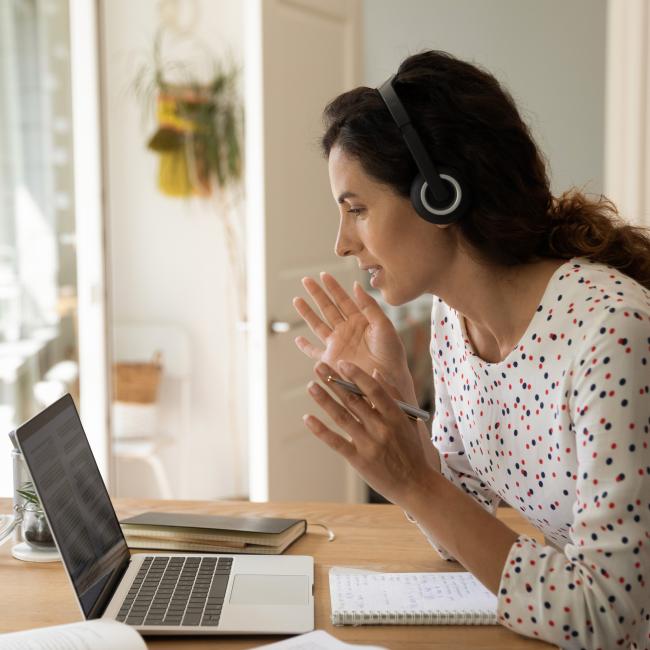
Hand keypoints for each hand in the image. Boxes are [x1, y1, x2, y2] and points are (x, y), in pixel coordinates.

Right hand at [293, 273, 411, 392]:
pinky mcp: (331, 360)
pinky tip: (297, 340)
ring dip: (307, 313)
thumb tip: (356, 285)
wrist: (388, 379)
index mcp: (361, 321)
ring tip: (297, 299)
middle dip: (317, 294)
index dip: (334, 287)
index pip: (344, 299)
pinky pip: (314, 352)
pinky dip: (305, 347)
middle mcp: (347, 331)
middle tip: (306, 280)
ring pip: (318, 325)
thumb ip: (370, 306)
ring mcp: (338, 345)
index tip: (324, 274)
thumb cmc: (391, 354)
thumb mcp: (384, 325)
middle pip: (328, 308)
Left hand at [303, 360, 433, 506]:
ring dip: (325, 400)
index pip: (374, 390)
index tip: (342, 363)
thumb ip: (393, 395)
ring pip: (342, 417)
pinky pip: (336, 442)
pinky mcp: (358, 460)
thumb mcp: (408, 420)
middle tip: (319, 366)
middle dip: (335, 381)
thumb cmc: (412, 449)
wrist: (416, 485)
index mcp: (395, 416)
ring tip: (311, 386)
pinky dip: (320, 430)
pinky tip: (307, 418)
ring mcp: (369, 444)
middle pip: (354, 400)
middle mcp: (381, 428)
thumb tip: (376, 372)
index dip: (357, 375)